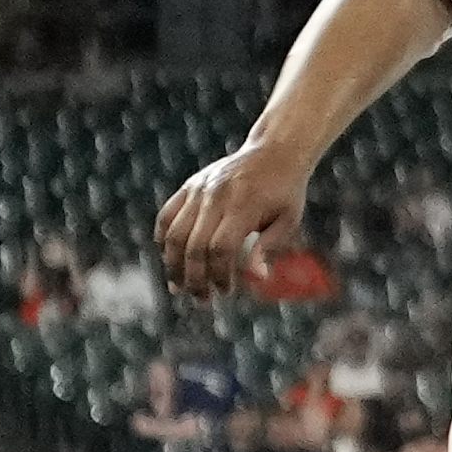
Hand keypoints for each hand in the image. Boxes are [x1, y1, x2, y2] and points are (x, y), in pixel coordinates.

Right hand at [156, 143, 311, 301]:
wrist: (275, 152)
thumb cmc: (286, 191)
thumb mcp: (288, 220)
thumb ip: (268, 247)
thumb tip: (255, 277)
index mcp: (242, 205)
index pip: (220, 248)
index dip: (219, 275)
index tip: (226, 292)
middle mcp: (215, 197)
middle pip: (192, 245)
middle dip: (194, 278)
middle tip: (201, 300)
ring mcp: (199, 190)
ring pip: (173, 233)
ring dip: (173, 265)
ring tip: (179, 287)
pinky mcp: (190, 186)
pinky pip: (167, 215)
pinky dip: (164, 238)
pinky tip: (170, 258)